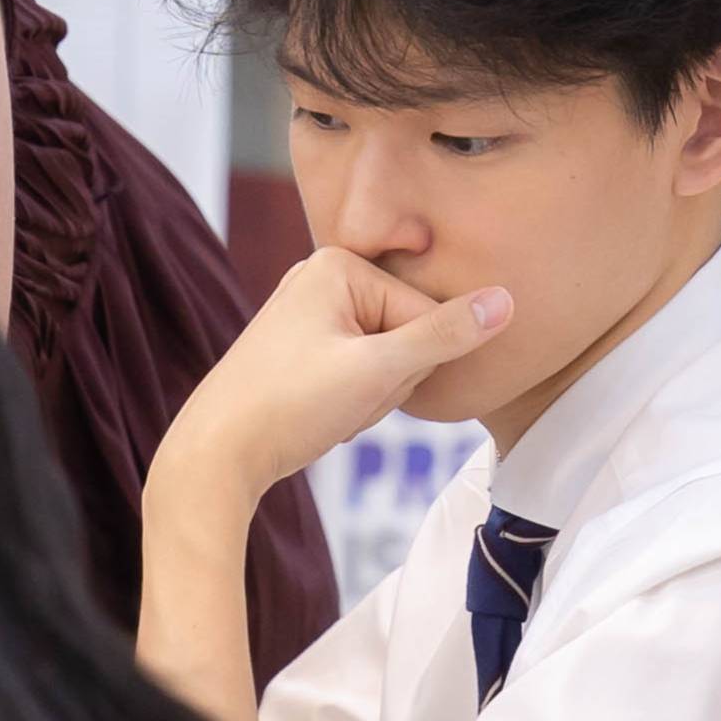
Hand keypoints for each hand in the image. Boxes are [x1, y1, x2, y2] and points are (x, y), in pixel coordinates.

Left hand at [154, 250, 512, 516]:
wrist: (216, 455)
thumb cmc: (288, 406)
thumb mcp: (377, 371)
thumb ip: (444, 335)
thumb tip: (505, 301)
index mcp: (338, 265)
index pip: (427, 315)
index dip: (409, 366)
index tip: (358, 384)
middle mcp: (322, 277)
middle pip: (408, 336)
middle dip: (387, 382)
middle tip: (339, 399)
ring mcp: (312, 312)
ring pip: (387, 362)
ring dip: (371, 397)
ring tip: (325, 407)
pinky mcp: (306, 346)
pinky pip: (360, 373)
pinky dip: (351, 402)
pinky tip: (318, 412)